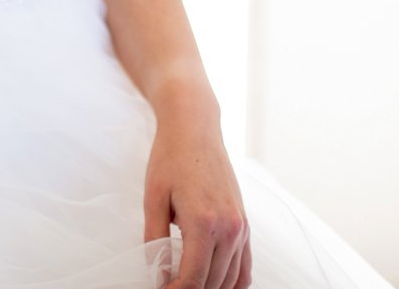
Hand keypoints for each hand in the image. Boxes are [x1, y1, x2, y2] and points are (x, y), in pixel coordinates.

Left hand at [143, 109, 251, 288]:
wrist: (194, 126)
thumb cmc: (170, 157)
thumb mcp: (153, 197)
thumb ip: (154, 239)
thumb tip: (156, 273)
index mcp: (204, 224)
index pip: (192, 280)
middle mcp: (229, 229)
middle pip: (212, 284)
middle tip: (168, 287)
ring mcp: (241, 227)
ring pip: (231, 280)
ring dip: (210, 288)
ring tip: (185, 284)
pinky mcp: (245, 223)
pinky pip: (245, 267)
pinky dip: (231, 282)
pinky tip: (214, 283)